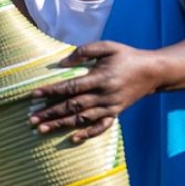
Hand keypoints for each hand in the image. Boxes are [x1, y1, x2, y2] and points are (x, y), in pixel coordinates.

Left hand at [29, 42, 157, 142]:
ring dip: (61, 125)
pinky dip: (88, 134)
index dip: (51, 91)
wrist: (153, 71)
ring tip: (42, 130)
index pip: (71, 87)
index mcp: (101, 78)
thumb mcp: (108, 46)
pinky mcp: (116, 113)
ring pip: (82, 119)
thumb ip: (84, 51)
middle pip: (73, 106)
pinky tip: (73, 138)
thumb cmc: (126, 56)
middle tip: (31, 119)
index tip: (33, 95)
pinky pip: (102, 127)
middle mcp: (105, 95)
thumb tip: (61, 63)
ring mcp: (111, 106)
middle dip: (50, 113)